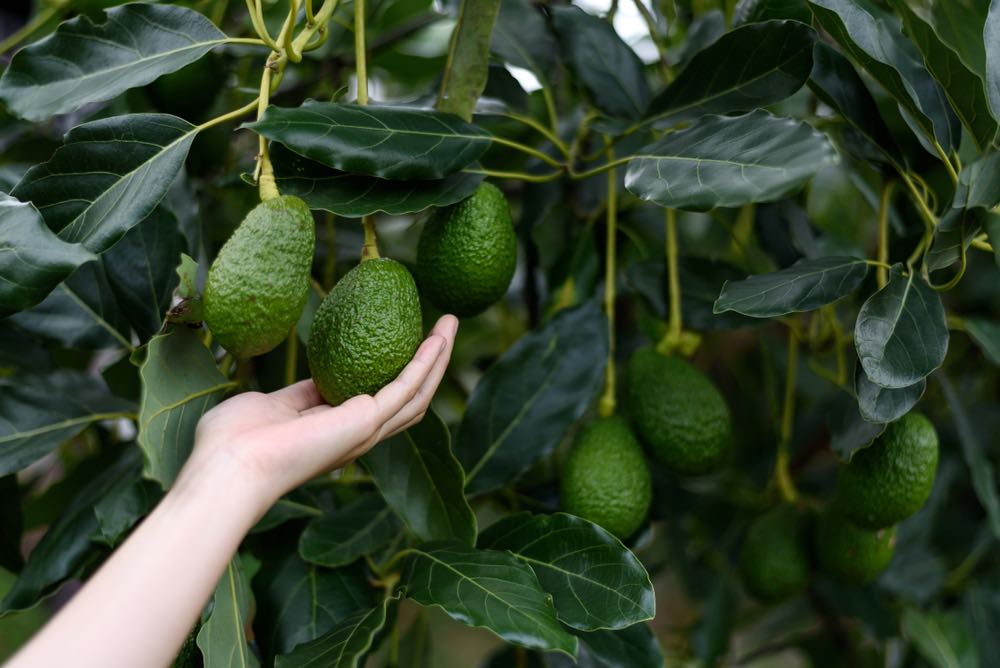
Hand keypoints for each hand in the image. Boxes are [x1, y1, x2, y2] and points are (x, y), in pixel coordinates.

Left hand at [176, 314, 457, 511]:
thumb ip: (297, 396)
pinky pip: (406, 387)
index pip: (377, 401)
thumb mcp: (272, 406)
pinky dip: (426, 362)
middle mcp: (357, 436)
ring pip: (417, 393)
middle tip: (444, 328)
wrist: (229, 467)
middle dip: (430, 363)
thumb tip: (310, 381)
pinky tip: (437, 338)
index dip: (395, 371)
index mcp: (335, 432)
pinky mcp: (366, 422)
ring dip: (438, 358)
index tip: (403, 339)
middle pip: (409, 397)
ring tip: (450, 325)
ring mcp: (364, 431)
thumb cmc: (234, 441)